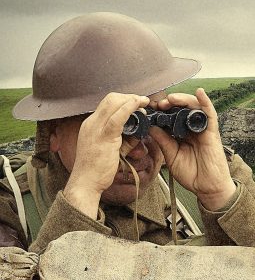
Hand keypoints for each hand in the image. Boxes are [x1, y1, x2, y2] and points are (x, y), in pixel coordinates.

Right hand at [64, 93, 148, 216]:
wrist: (85, 183)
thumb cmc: (97, 170)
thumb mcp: (112, 150)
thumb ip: (124, 140)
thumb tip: (138, 134)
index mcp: (91, 125)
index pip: (107, 104)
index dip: (124, 100)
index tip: (137, 103)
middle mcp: (92, 123)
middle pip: (110, 99)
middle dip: (129, 97)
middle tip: (143, 101)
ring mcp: (96, 129)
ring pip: (113, 103)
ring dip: (131, 100)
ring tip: (144, 102)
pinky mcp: (104, 137)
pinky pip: (117, 118)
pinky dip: (129, 108)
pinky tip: (139, 105)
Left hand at [149, 88, 235, 210]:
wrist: (207, 188)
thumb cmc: (191, 174)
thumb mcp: (171, 156)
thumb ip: (163, 140)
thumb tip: (150, 126)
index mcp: (181, 135)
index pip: (170, 117)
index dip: (160, 111)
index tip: (148, 108)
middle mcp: (192, 129)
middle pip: (181, 109)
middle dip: (170, 103)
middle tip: (158, 103)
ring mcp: (203, 130)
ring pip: (194, 107)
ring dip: (183, 100)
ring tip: (171, 99)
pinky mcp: (212, 132)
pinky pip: (210, 113)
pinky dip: (205, 101)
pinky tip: (199, 92)